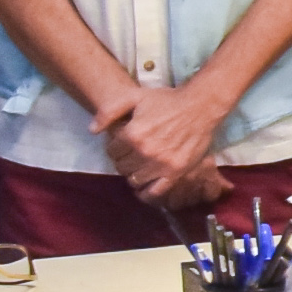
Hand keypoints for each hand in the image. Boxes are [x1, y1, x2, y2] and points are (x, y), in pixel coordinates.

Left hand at [93, 82, 232, 206]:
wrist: (200, 107)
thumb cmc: (166, 101)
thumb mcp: (135, 97)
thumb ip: (109, 111)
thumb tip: (92, 131)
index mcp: (133, 134)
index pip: (112, 151)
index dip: (115, 148)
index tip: (122, 144)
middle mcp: (145, 152)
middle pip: (122, 167)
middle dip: (123, 161)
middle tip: (131, 155)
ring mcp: (161, 165)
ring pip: (134, 180)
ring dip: (134, 174)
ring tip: (139, 167)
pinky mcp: (176, 173)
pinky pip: (155, 192)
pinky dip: (146, 194)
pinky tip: (144, 189)